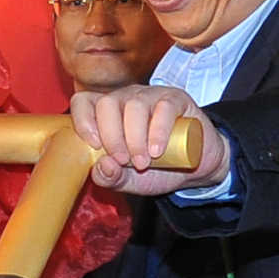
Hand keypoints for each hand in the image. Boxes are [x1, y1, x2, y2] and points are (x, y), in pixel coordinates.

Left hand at [68, 84, 224, 196]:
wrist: (195, 169)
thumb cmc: (157, 169)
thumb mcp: (129, 181)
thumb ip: (110, 177)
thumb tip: (103, 165)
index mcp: (107, 114)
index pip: (83, 102)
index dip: (82, 121)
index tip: (94, 146)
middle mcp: (125, 100)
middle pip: (107, 104)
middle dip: (112, 137)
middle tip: (124, 161)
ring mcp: (151, 96)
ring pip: (134, 106)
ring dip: (135, 138)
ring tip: (143, 162)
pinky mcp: (175, 100)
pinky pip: (163, 108)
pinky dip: (158, 132)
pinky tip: (157, 151)